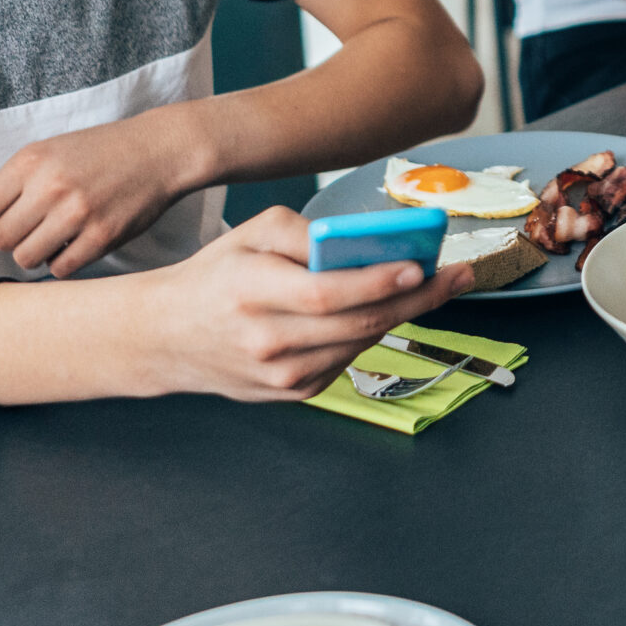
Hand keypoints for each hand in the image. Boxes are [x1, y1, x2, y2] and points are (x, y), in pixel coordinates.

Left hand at [0, 110, 202, 277]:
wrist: (157, 150)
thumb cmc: (98, 151)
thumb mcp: (47, 153)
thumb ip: (4, 183)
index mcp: (29, 162)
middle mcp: (49, 187)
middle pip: (0, 240)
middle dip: (8, 240)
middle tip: (27, 231)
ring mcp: (77, 213)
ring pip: (26, 258)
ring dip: (34, 254)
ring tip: (51, 238)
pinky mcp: (103, 236)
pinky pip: (61, 268)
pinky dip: (61, 262)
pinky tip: (73, 245)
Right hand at [143, 205, 471, 399]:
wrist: (167, 336)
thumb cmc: (216, 276)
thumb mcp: (252, 233)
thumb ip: (305, 232)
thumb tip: (361, 240)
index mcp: (251, 291)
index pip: (327, 293)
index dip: (379, 282)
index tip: (422, 264)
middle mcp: (266, 340)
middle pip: (357, 324)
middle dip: (418, 298)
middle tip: (458, 276)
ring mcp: (280, 375)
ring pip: (359, 344)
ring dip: (401, 315)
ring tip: (434, 286)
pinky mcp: (291, 393)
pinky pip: (346, 361)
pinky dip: (370, 334)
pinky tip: (384, 310)